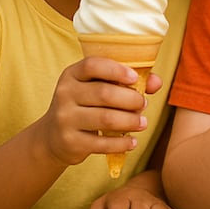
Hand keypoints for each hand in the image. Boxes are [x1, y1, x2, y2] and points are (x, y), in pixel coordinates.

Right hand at [36, 58, 154, 166]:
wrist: (52, 136)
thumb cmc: (86, 105)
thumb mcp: (99, 88)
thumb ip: (128, 82)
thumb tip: (157, 82)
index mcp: (72, 75)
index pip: (92, 65)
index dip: (116, 70)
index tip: (135, 78)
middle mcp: (65, 94)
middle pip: (104, 93)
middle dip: (131, 99)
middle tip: (144, 104)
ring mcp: (65, 119)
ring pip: (106, 118)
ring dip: (131, 121)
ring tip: (142, 123)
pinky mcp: (70, 142)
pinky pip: (102, 143)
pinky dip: (122, 143)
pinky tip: (132, 142)